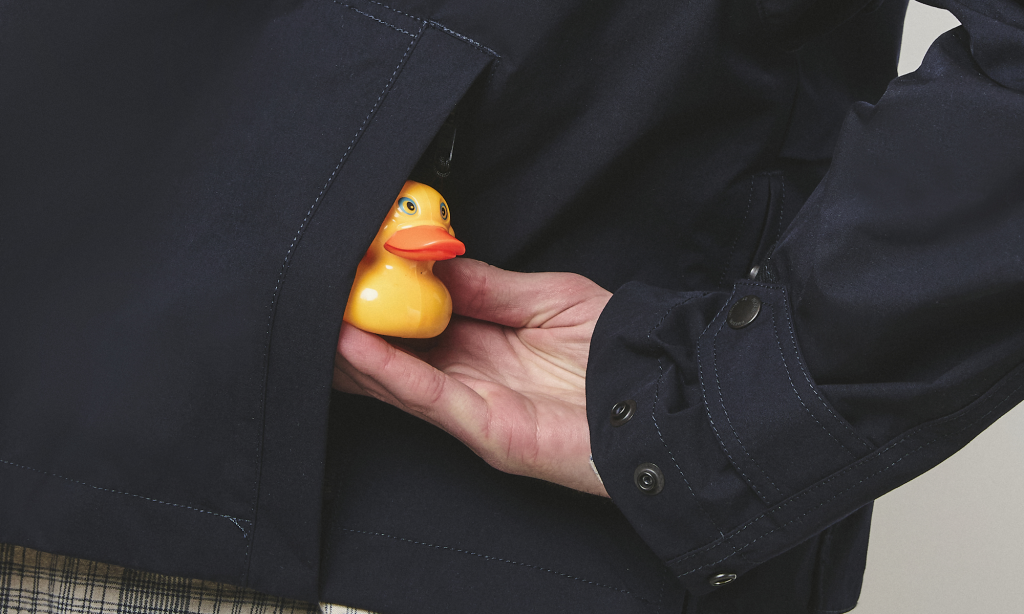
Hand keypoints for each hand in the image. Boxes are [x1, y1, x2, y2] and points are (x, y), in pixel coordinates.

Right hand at [333, 258, 610, 496]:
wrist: (662, 394)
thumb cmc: (615, 349)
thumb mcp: (548, 297)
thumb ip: (488, 286)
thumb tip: (431, 262)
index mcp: (484, 341)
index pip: (419, 316)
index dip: (384, 291)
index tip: (349, 261)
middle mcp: (471, 375)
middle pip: (395, 350)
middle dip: (354, 322)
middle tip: (308, 291)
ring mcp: (474, 406)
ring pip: (395, 376)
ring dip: (352, 348)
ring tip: (312, 314)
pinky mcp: (484, 430)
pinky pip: (424, 396)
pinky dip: (384, 370)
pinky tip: (350, 345)